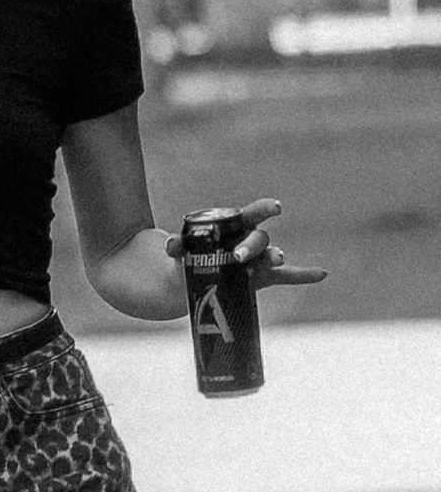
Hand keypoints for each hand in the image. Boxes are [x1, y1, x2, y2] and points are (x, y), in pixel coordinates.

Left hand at [164, 198, 325, 290]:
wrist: (185, 283)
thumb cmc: (185, 259)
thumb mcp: (178, 252)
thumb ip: (176, 246)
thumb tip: (171, 245)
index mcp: (234, 227)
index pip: (253, 214)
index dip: (265, 209)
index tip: (275, 208)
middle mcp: (249, 241)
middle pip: (259, 239)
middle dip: (252, 246)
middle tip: (238, 257)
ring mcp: (256, 262)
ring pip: (270, 257)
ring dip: (274, 259)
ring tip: (277, 261)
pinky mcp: (259, 281)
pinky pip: (285, 278)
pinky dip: (302, 275)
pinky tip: (320, 274)